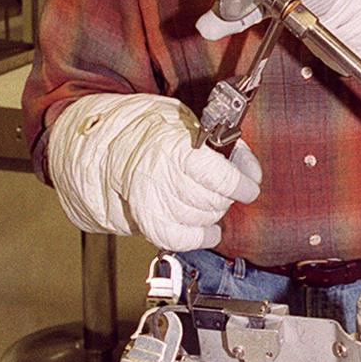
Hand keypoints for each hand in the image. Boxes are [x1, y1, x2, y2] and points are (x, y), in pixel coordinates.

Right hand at [48, 93, 261, 249]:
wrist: (110, 147)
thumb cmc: (156, 132)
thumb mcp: (189, 122)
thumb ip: (222, 143)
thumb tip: (250, 170)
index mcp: (173, 146)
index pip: (216, 175)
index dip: (241, 184)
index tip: (250, 187)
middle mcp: (160, 176)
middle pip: (212, 200)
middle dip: (227, 197)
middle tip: (226, 187)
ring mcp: (152, 201)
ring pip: (202, 219)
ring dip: (214, 213)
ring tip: (209, 198)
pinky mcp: (147, 222)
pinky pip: (183, 239)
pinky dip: (202, 236)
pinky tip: (209, 228)